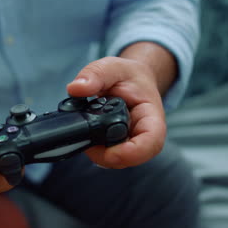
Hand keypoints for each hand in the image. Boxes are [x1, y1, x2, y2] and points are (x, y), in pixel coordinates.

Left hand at [67, 42, 175, 167]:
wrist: (130, 81)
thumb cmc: (127, 75)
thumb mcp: (112, 66)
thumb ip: (95, 74)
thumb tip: (75, 88)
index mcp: (151, 116)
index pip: (152, 142)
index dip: (132, 153)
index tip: (110, 152)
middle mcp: (143, 135)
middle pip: (130, 158)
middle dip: (105, 155)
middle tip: (85, 138)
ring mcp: (129, 143)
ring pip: (115, 160)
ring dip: (97, 152)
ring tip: (86, 130)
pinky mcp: (116, 146)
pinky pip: (105, 155)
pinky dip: (93, 147)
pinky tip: (87, 132)